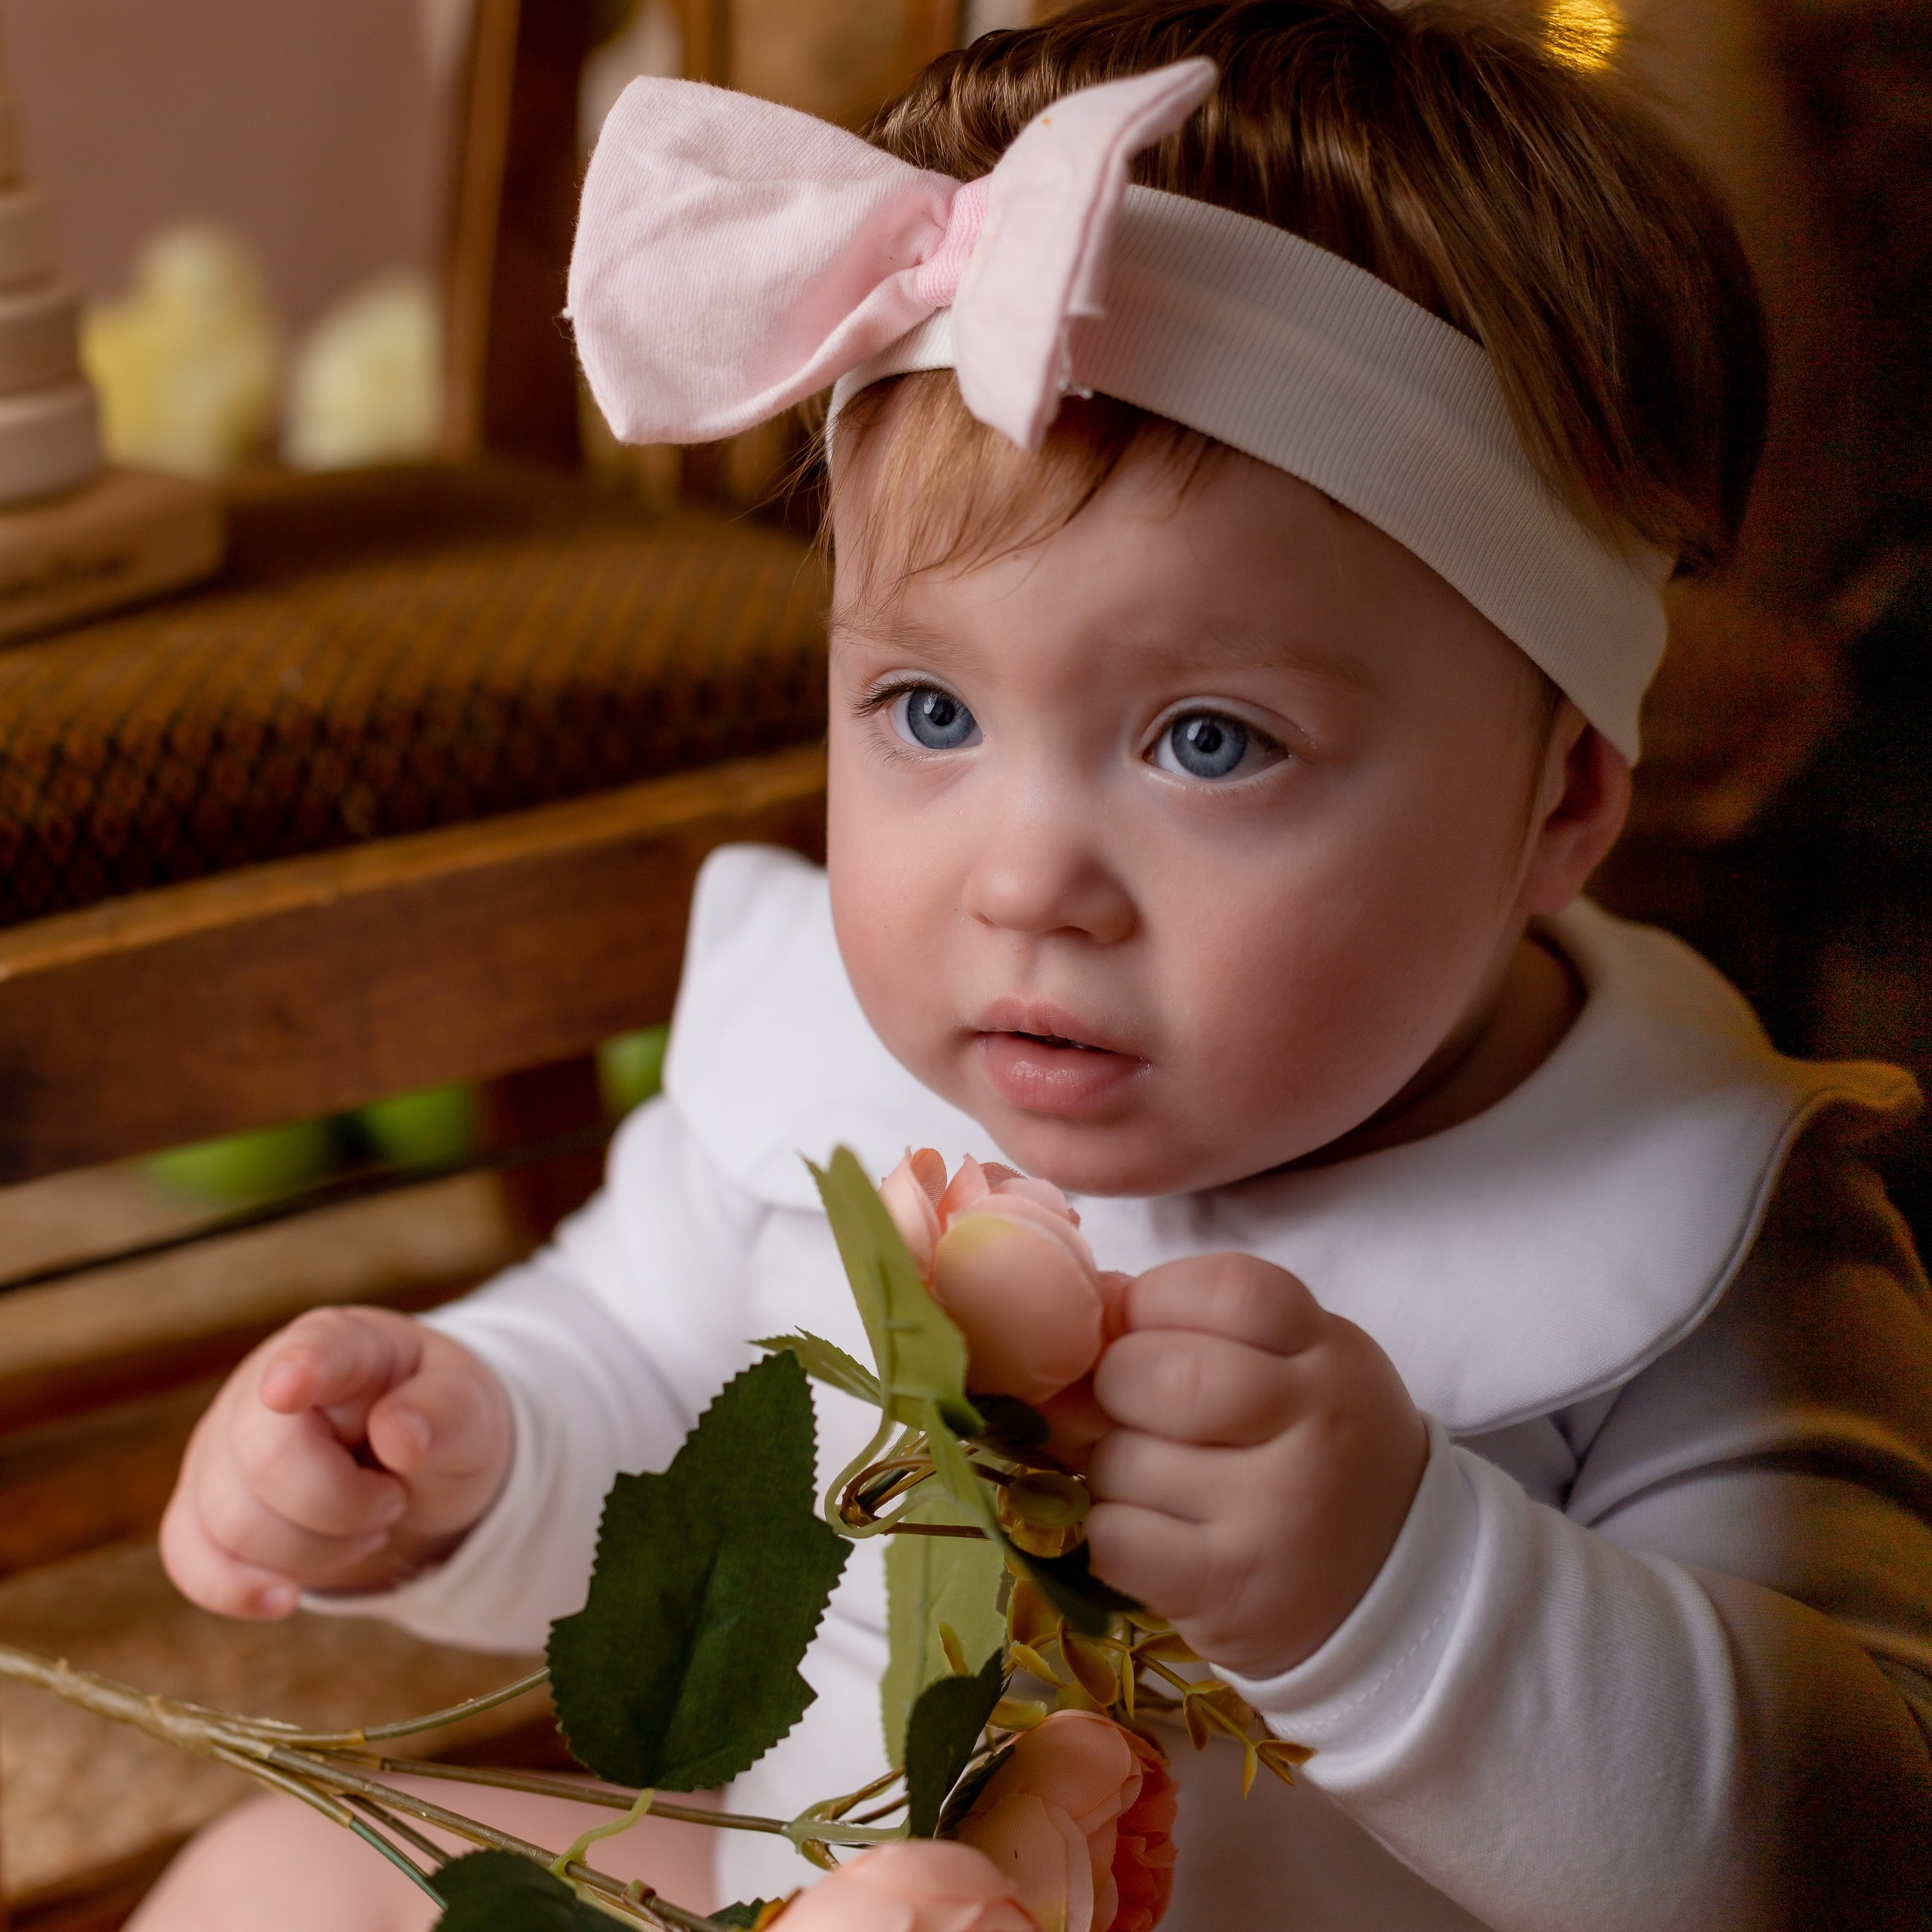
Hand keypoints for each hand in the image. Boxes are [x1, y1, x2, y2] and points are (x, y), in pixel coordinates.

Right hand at [160, 1306, 512, 1618]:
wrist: (415, 1475)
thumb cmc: (439, 1426)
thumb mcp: (471, 1412)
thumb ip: (446, 1413)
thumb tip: (399, 1434)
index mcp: (342, 1344)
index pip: (316, 1350)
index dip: (300, 1370)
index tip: (288, 1388)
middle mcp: (262, 1388)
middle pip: (266, 1462)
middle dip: (344, 1507)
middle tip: (392, 1500)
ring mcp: (220, 1448)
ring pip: (231, 1522)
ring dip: (314, 1551)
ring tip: (363, 1526)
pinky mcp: (201, 1508)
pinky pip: (189, 1558)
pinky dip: (238, 1590)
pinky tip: (284, 1598)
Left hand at [1084, 1253, 1425, 1678]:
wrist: (1394, 1588)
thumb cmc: (1316, 1451)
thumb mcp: (1296, 1365)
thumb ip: (1205, 1326)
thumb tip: (1091, 1305)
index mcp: (1332, 1353)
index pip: (1228, 1289)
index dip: (1154, 1299)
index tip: (1140, 1327)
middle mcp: (1317, 1427)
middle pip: (1160, 1373)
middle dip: (1116, 1385)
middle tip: (1131, 1410)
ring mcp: (1276, 1514)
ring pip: (1122, 1460)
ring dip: (1110, 1469)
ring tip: (1156, 1484)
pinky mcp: (1232, 1589)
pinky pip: (1115, 1537)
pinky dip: (1111, 1534)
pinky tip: (1153, 1535)